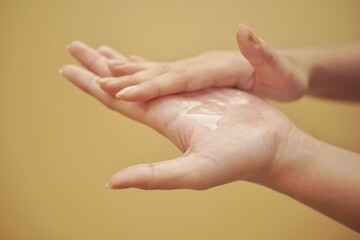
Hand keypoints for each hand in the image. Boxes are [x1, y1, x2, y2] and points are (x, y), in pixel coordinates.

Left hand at [61, 42, 294, 189]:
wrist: (273, 147)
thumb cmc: (240, 160)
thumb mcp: (194, 172)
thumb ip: (154, 176)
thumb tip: (111, 183)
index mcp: (161, 119)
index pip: (116, 99)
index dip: (90, 84)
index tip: (66, 68)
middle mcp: (167, 107)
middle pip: (123, 83)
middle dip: (97, 65)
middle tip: (74, 46)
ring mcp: (185, 97)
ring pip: (145, 74)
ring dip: (122, 61)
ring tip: (103, 49)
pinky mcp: (203, 88)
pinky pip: (170, 71)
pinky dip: (153, 64)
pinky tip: (144, 61)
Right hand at [95, 24, 308, 101]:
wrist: (288, 71)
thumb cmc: (285, 76)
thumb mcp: (279, 67)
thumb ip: (260, 50)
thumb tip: (242, 27)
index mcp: (216, 67)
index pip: (176, 77)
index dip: (149, 85)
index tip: (121, 91)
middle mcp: (201, 65)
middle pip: (158, 71)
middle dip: (125, 76)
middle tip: (91, 75)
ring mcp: (197, 69)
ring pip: (156, 71)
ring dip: (127, 71)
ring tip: (99, 65)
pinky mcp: (197, 75)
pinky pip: (165, 75)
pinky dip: (145, 73)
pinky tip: (131, 69)